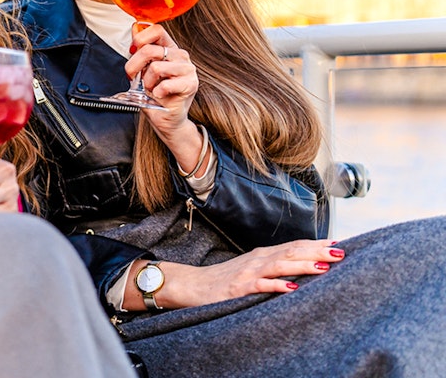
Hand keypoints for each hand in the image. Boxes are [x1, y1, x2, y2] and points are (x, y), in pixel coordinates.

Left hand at [125, 23, 202, 166]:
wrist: (166, 118)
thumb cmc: (154, 94)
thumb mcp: (142, 70)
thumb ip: (140, 50)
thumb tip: (134, 28)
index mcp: (169, 49)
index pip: (157, 30)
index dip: (140, 38)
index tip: (132, 50)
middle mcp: (180, 56)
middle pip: (150, 50)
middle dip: (133, 66)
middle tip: (133, 77)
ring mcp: (188, 69)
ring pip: (156, 67)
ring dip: (146, 82)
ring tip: (151, 88)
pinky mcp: (191, 84)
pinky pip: (165, 84)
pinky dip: (156, 92)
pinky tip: (159, 95)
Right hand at [138, 239, 344, 309]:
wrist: (191, 285)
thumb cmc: (223, 280)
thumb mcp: (251, 270)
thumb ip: (274, 267)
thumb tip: (302, 268)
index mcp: (262, 255)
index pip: (294, 246)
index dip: (316, 244)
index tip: (340, 244)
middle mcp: (257, 260)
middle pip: (291, 251)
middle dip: (317, 251)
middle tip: (341, 251)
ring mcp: (247, 273)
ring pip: (279, 265)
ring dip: (303, 264)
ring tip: (325, 265)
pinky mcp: (237, 288)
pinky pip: (259, 285)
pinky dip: (277, 285)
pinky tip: (292, 287)